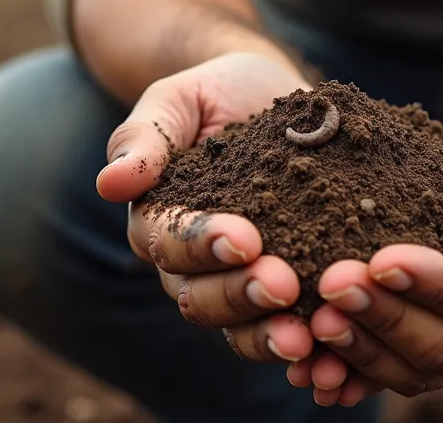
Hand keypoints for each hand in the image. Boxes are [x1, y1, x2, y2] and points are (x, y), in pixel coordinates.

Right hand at [96, 51, 319, 362]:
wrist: (273, 101)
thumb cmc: (218, 94)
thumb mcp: (180, 98)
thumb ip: (146, 136)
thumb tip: (110, 182)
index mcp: (157, 219)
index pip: (169, 242)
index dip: (202, 244)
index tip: (244, 238)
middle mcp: (188, 264)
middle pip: (199, 297)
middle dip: (240, 294)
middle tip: (284, 285)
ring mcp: (234, 285)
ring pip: (237, 327)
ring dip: (268, 334)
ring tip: (306, 334)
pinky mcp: (281, 296)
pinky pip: (282, 332)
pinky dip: (305, 348)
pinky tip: (331, 349)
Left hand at [293, 106, 442, 404]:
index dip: (432, 285)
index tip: (380, 259)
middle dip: (385, 318)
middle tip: (331, 285)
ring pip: (414, 369)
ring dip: (360, 349)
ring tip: (313, 321)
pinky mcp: (430, 345)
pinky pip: (389, 372)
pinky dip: (349, 373)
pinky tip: (307, 366)